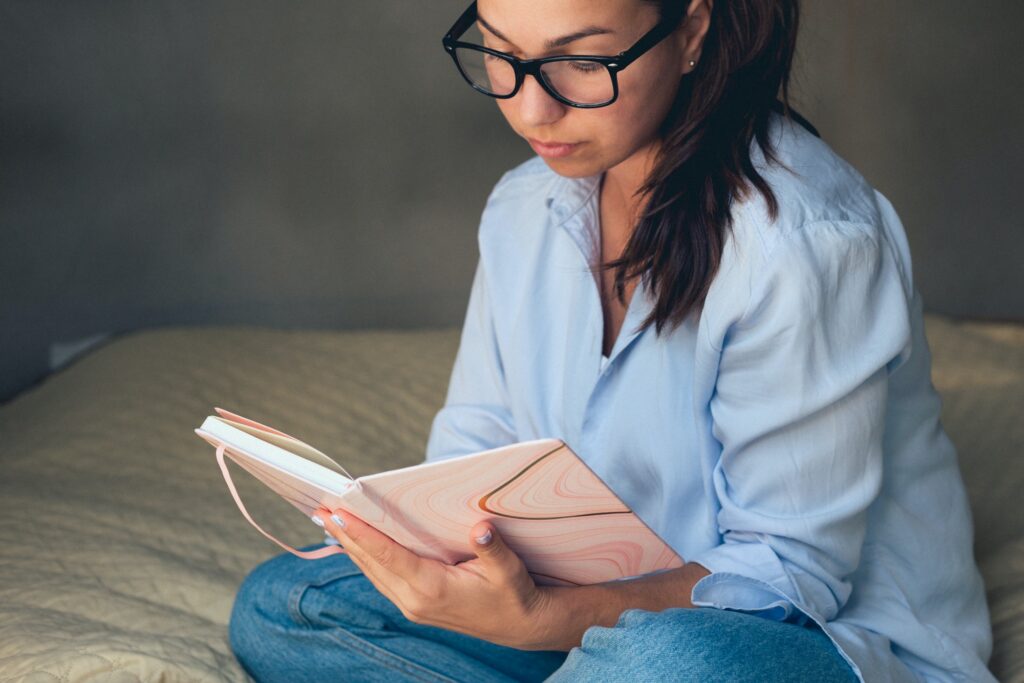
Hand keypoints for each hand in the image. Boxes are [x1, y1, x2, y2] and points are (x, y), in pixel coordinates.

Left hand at [315, 508, 559, 649]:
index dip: (361, 533)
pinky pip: (382, 578)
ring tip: (330, 520)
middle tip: (320, 507)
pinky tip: (357, 543)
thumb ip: (493, 548)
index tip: (337, 513)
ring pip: (372, 572)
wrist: (523, 626)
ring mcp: (413, 605)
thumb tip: (481, 527)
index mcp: (433, 589)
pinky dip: (366, 558)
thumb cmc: (516, 594)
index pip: (388, 556)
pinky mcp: (415, 605)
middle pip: (370, 563)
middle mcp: (415, 600)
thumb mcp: (509, 570)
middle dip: (345, 535)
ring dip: (351, 546)